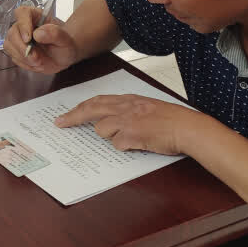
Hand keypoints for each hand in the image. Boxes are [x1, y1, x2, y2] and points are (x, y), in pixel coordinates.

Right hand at [3, 5, 77, 74]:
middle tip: (36, 57)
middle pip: (12, 32)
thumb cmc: (64, 43)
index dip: (23, 25)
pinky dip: (25, 63)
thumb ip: (54, 33)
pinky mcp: (16, 51)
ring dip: (23, 57)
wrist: (64, 55)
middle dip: (22, 47)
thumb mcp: (65, 39)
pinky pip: (14, 57)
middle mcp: (23, 25)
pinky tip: (36, 63)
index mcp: (34, 15)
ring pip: (9, 45)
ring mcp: (18, 38)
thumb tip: (38, 33)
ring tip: (39, 61)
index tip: (29, 38)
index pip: (22, 13)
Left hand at [54, 94, 209, 156]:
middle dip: (73, 117)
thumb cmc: (172, 121)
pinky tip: (140, 144)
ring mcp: (127, 120)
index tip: (68, 114)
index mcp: (129, 99)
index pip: (98, 100)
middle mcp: (126, 107)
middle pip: (91, 109)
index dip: (81, 107)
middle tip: (60, 123)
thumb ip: (129, 111)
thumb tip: (111, 122)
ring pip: (102, 130)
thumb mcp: (147, 108)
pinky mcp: (132, 134)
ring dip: (112, 136)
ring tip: (134, 137)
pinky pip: (118, 144)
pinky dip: (126, 147)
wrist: (188, 128)